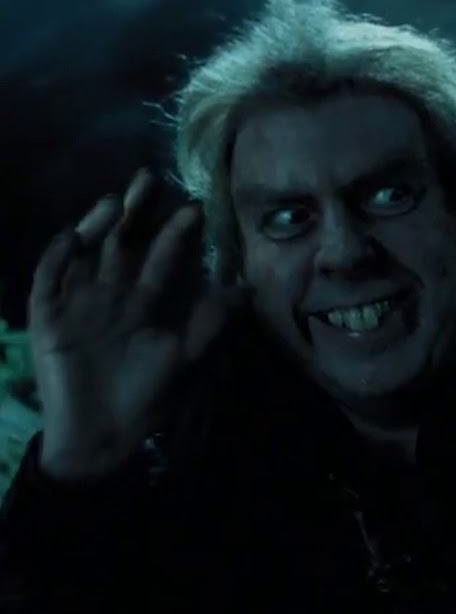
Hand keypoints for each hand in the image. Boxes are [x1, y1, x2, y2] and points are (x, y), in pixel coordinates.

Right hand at [28, 168, 242, 482]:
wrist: (105, 435)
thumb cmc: (148, 397)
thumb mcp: (188, 356)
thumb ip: (214, 321)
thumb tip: (248, 287)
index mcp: (146, 302)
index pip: (163, 259)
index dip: (177, 235)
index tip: (196, 208)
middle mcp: (112, 294)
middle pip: (124, 242)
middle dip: (136, 212)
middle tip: (149, 178)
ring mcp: (79, 302)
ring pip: (87, 252)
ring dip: (98, 225)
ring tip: (116, 202)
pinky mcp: (49, 316)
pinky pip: (49, 279)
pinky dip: (58, 256)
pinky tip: (73, 237)